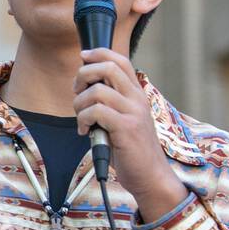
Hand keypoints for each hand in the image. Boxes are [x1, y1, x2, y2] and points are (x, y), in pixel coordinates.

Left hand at [72, 48, 188, 223]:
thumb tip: (85, 85)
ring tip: (82, 120)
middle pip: (108, 68)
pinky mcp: (126, 128)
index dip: (99, 53)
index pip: (120, 60)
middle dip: (84, 75)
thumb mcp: (123, 119)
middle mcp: (137, 99)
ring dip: (80, 104)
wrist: (150, 175)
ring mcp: (133, 113)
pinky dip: (83, 120)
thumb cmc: (131, 149)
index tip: (83, 57)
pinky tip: (85, 131)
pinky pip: (96, 111)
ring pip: (97, 91)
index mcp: (136, 94)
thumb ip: (110, 102)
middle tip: (78, 93)